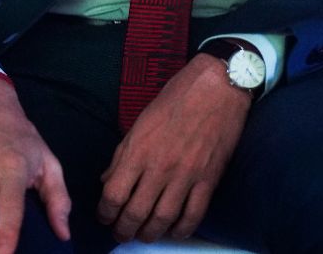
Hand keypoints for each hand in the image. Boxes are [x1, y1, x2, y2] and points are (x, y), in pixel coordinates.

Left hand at [98, 55, 248, 243]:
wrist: (217, 86)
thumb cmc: (177, 98)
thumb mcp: (141, 121)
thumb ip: (122, 154)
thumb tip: (106, 180)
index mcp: (139, 150)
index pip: (113, 194)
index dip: (105, 213)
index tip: (104, 217)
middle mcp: (160, 166)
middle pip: (135, 213)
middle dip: (123, 230)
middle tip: (121, 233)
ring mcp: (186, 175)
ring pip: (163, 219)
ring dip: (150, 234)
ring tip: (143, 235)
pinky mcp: (208, 178)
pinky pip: (194, 214)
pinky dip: (182, 229)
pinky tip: (174, 231)